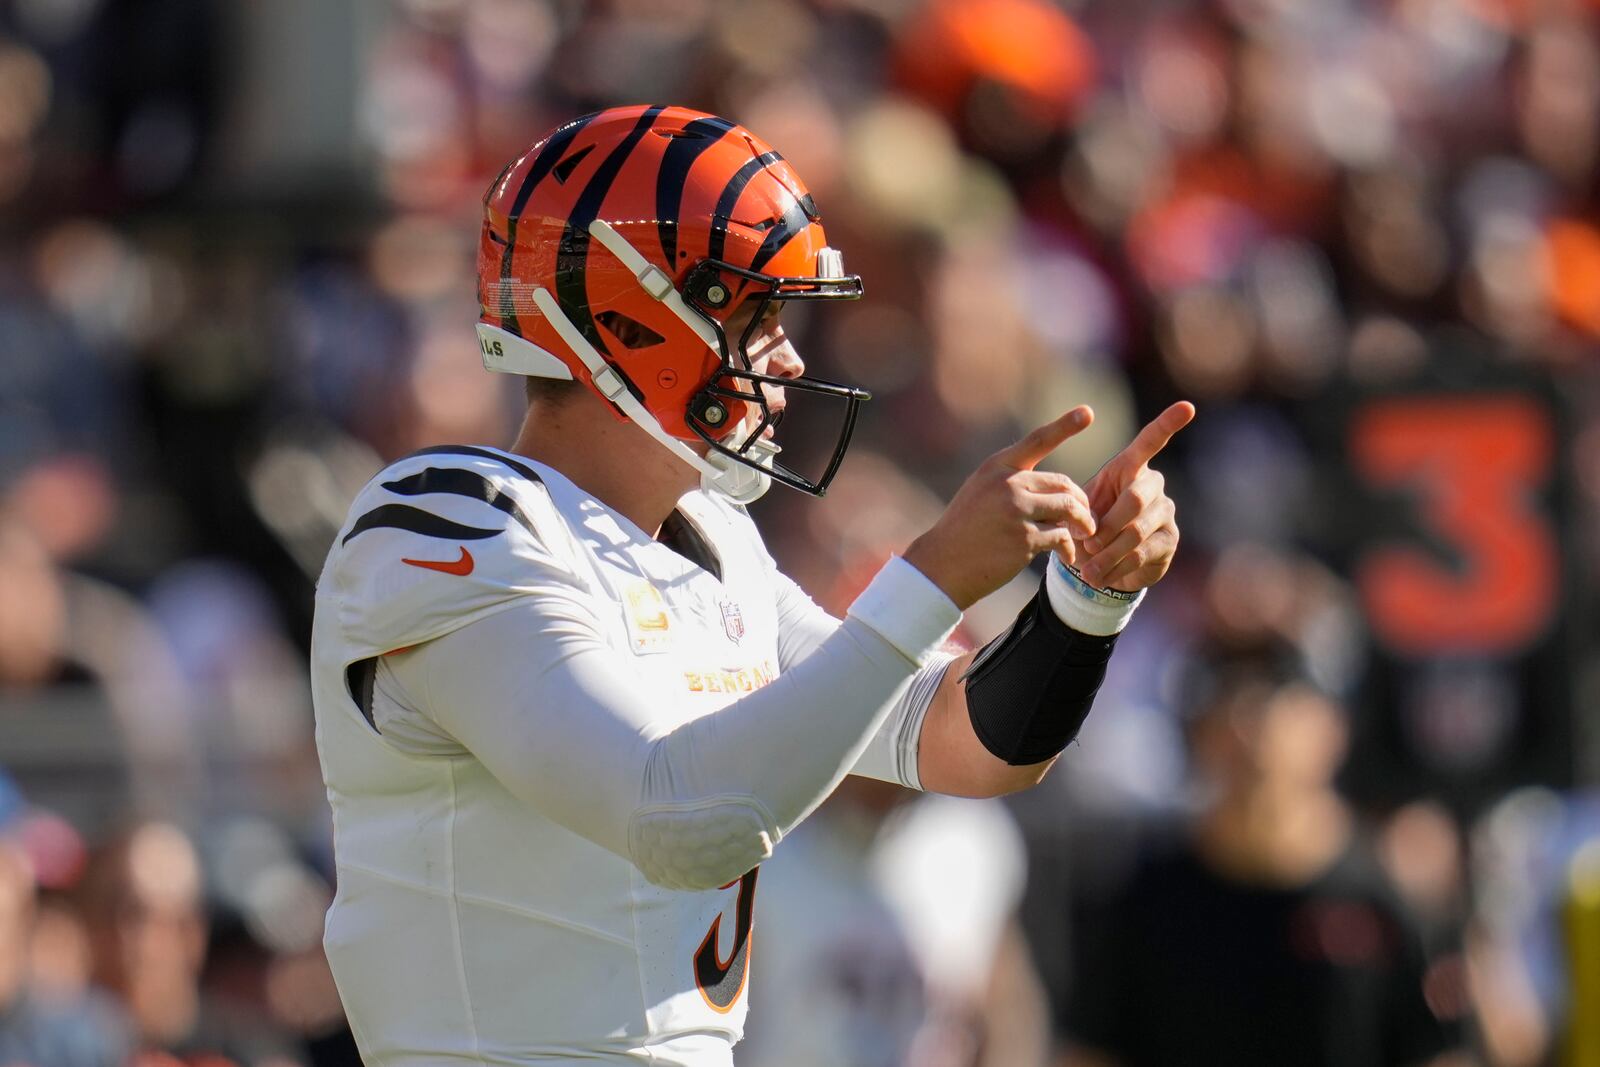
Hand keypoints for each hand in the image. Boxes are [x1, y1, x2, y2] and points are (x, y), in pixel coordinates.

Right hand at [904, 407, 1098, 609]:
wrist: (942, 565)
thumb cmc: (965, 530)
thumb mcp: (980, 492)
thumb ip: (1012, 483)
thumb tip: (1057, 490)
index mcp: (996, 467)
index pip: (1037, 440)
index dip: (1065, 425)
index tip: (1088, 412)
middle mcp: (1007, 484)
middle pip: (1063, 484)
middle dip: (1081, 502)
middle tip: (1085, 518)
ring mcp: (1016, 510)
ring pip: (1068, 509)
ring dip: (1082, 523)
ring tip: (1083, 534)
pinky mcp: (1024, 539)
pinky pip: (1061, 537)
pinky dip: (1068, 548)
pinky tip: (1066, 556)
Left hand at [1073, 401, 1194, 592]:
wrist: (1098, 562)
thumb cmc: (1087, 525)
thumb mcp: (1076, 512)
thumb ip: (1077, 512)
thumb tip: (1083, 528)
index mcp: (1130, 467)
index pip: (1150, 441)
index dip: (1168, 424)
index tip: (1187, 407)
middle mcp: (1153, 485)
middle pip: (1134, 500)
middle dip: (1106, 525)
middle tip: (1086, 544)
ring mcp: (1165, 512)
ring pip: (1136, 532)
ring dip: (1107, 553)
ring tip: (1087, 570)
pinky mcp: (1169, 540)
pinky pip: (1141, 554)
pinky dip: (1116, 568)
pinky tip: (1100, 577)